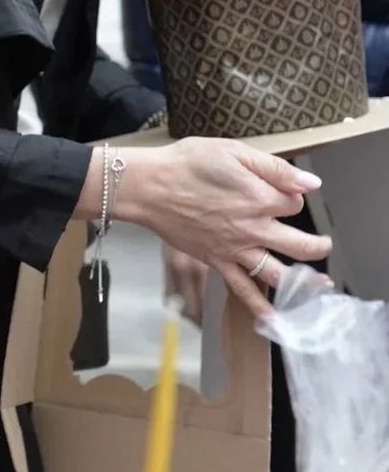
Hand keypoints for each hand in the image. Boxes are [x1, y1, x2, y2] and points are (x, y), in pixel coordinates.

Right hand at [114, 138, 331, 318]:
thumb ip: (275, 168)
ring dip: (303, 281)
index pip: (295, 203)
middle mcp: (253, 227)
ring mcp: (235, 249)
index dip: (291, 195)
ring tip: (319, 283)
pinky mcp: (216, 261)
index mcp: (260, 197)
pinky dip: (260, 307)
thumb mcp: (233, 152)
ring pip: (278, 271)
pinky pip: (242, 290)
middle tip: (322, 243)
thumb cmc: (186, 164)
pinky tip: (275, 319)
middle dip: (317, 244)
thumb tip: (310, 183)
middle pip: (301, 243)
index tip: (280, 190)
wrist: (148, 186)